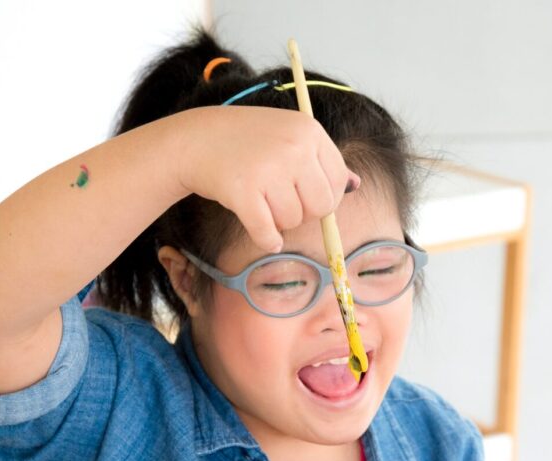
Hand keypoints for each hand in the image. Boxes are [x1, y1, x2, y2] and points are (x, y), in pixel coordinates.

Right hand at [173, 106, 360, 251]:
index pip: (337, 183)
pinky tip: (262, 232)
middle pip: (321, 206)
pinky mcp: (243, 191)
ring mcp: (269, 168)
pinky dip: (266, 239)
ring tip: (262, 201)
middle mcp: (294, 147)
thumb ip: (321, 159)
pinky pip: (268, 233)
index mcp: (309, 131)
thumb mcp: (289, 134)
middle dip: (304, 213)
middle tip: (280, 201)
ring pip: (293, 221)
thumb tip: (356, 185)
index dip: (323, 197)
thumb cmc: (246, 140)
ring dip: (279, 221)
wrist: (196, 139)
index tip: (303, 195)